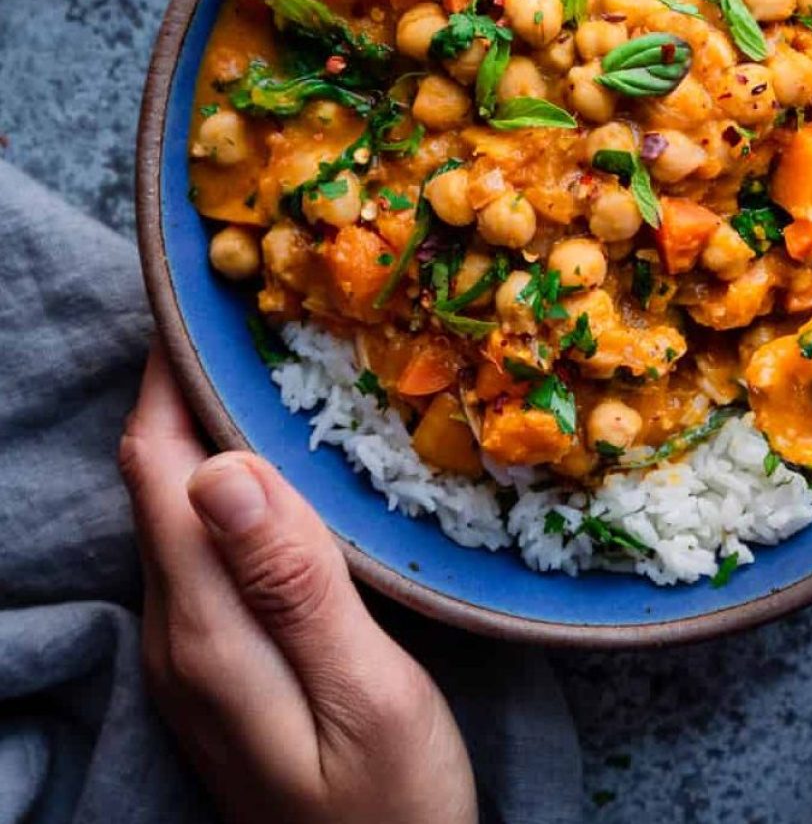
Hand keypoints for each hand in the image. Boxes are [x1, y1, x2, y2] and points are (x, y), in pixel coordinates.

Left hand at [118, 343, 476, 823]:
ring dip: (205, 428)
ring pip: (177, 506)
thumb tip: (221, 464)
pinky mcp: (220, 661)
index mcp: (206, 626)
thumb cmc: (393, 802)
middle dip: (183, 386)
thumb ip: (292, 582)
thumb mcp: (364, 692)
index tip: (204, 297)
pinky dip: (226, 480)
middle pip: (157, 477)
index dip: (168, 376)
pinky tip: (274, 460)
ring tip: (262, 361)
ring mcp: (195, 651)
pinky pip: (203, 543)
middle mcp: (179, 629)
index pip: (160, 466)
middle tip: (246, 309)